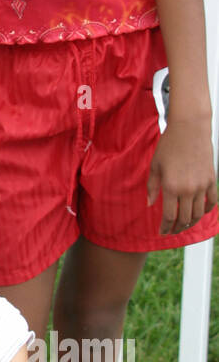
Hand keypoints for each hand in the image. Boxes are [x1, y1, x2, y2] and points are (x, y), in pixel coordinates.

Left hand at [147, 119, 217, 233]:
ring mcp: (202, 186)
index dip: (165, 227)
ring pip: (198, 213)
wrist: (190, 129)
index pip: (168, 216)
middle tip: (172, 231)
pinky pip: (212, 201)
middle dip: (177, 228)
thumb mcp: (155, 166)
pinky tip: (200, 213)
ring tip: (184, 225)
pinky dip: (207, 210)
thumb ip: (152, 187)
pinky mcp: (211, 180)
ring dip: (191, 223)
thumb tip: (150, 204)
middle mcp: (187, 189)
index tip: (162, 232)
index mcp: (171, 187)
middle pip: (184, 219)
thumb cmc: (169, 146)